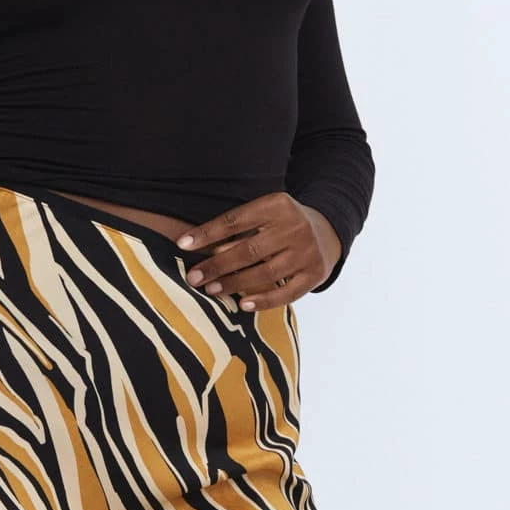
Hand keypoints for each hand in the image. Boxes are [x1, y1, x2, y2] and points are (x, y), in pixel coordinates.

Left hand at [175, 193, 340, 310]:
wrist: (327, 231)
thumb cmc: (282, 223)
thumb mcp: (265, 212)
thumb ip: (239, 227)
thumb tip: (197, 247)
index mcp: (278, 205)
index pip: (236, 220)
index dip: (207, 233)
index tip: (182, 244)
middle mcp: (295, 227)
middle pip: (248, 250)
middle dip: (217, 265)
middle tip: (193, 277)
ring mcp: (307, 252)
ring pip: (265, 273)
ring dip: (234, 284)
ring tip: (211, 290)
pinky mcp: (315, 275)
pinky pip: (286, 293)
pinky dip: (263, 300)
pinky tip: (242, 304)